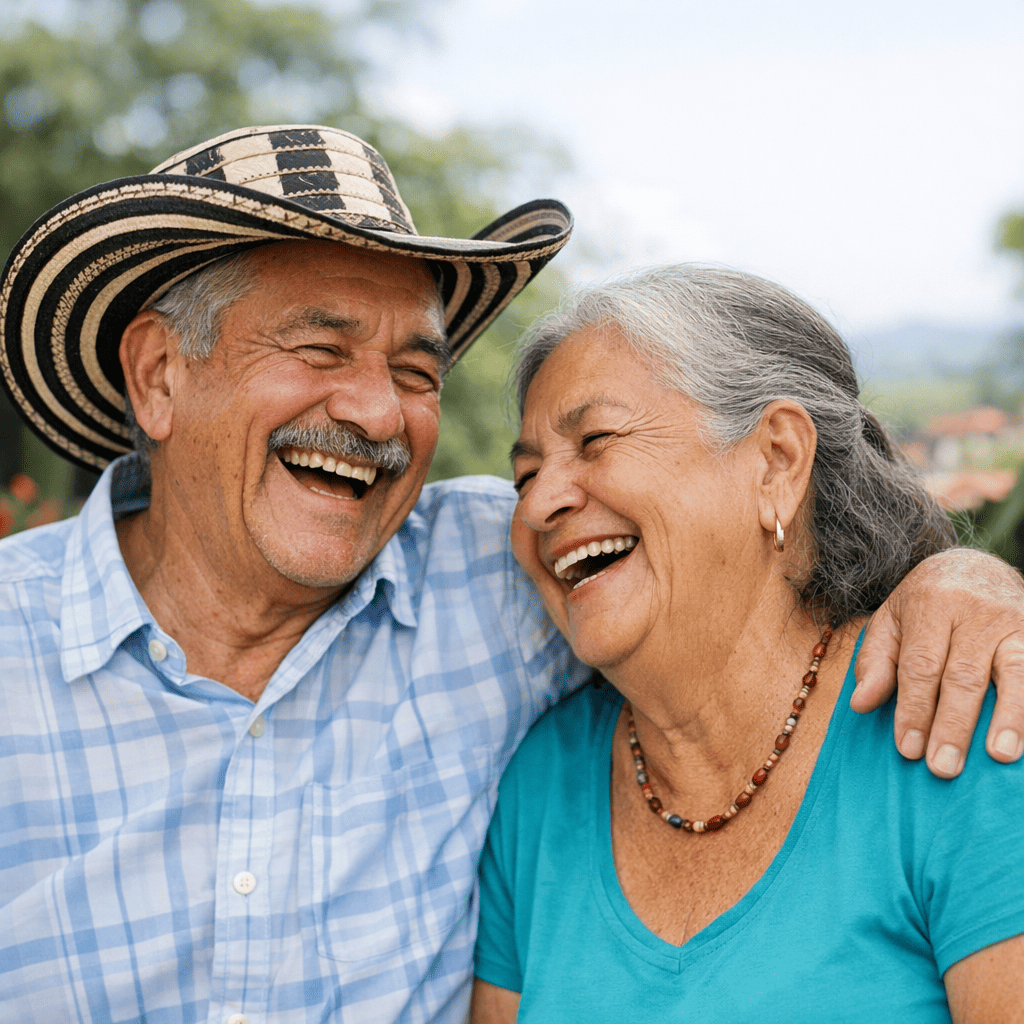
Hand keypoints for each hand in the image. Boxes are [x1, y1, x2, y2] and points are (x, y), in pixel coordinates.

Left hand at [851, 547, 1023, 776]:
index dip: (914, 709)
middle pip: (963, 676)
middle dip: (952, 725)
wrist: (973, 562)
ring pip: (1013, 673)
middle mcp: (974, 610)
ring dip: (1008, 718)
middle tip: (942, 767)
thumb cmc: (924, 601)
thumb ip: (875, 661)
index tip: (908, 748)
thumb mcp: (890, 621)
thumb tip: (861, 704)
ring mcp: (1013, 620)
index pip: (920, 665)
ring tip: (998, 755)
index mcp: (930, 603)